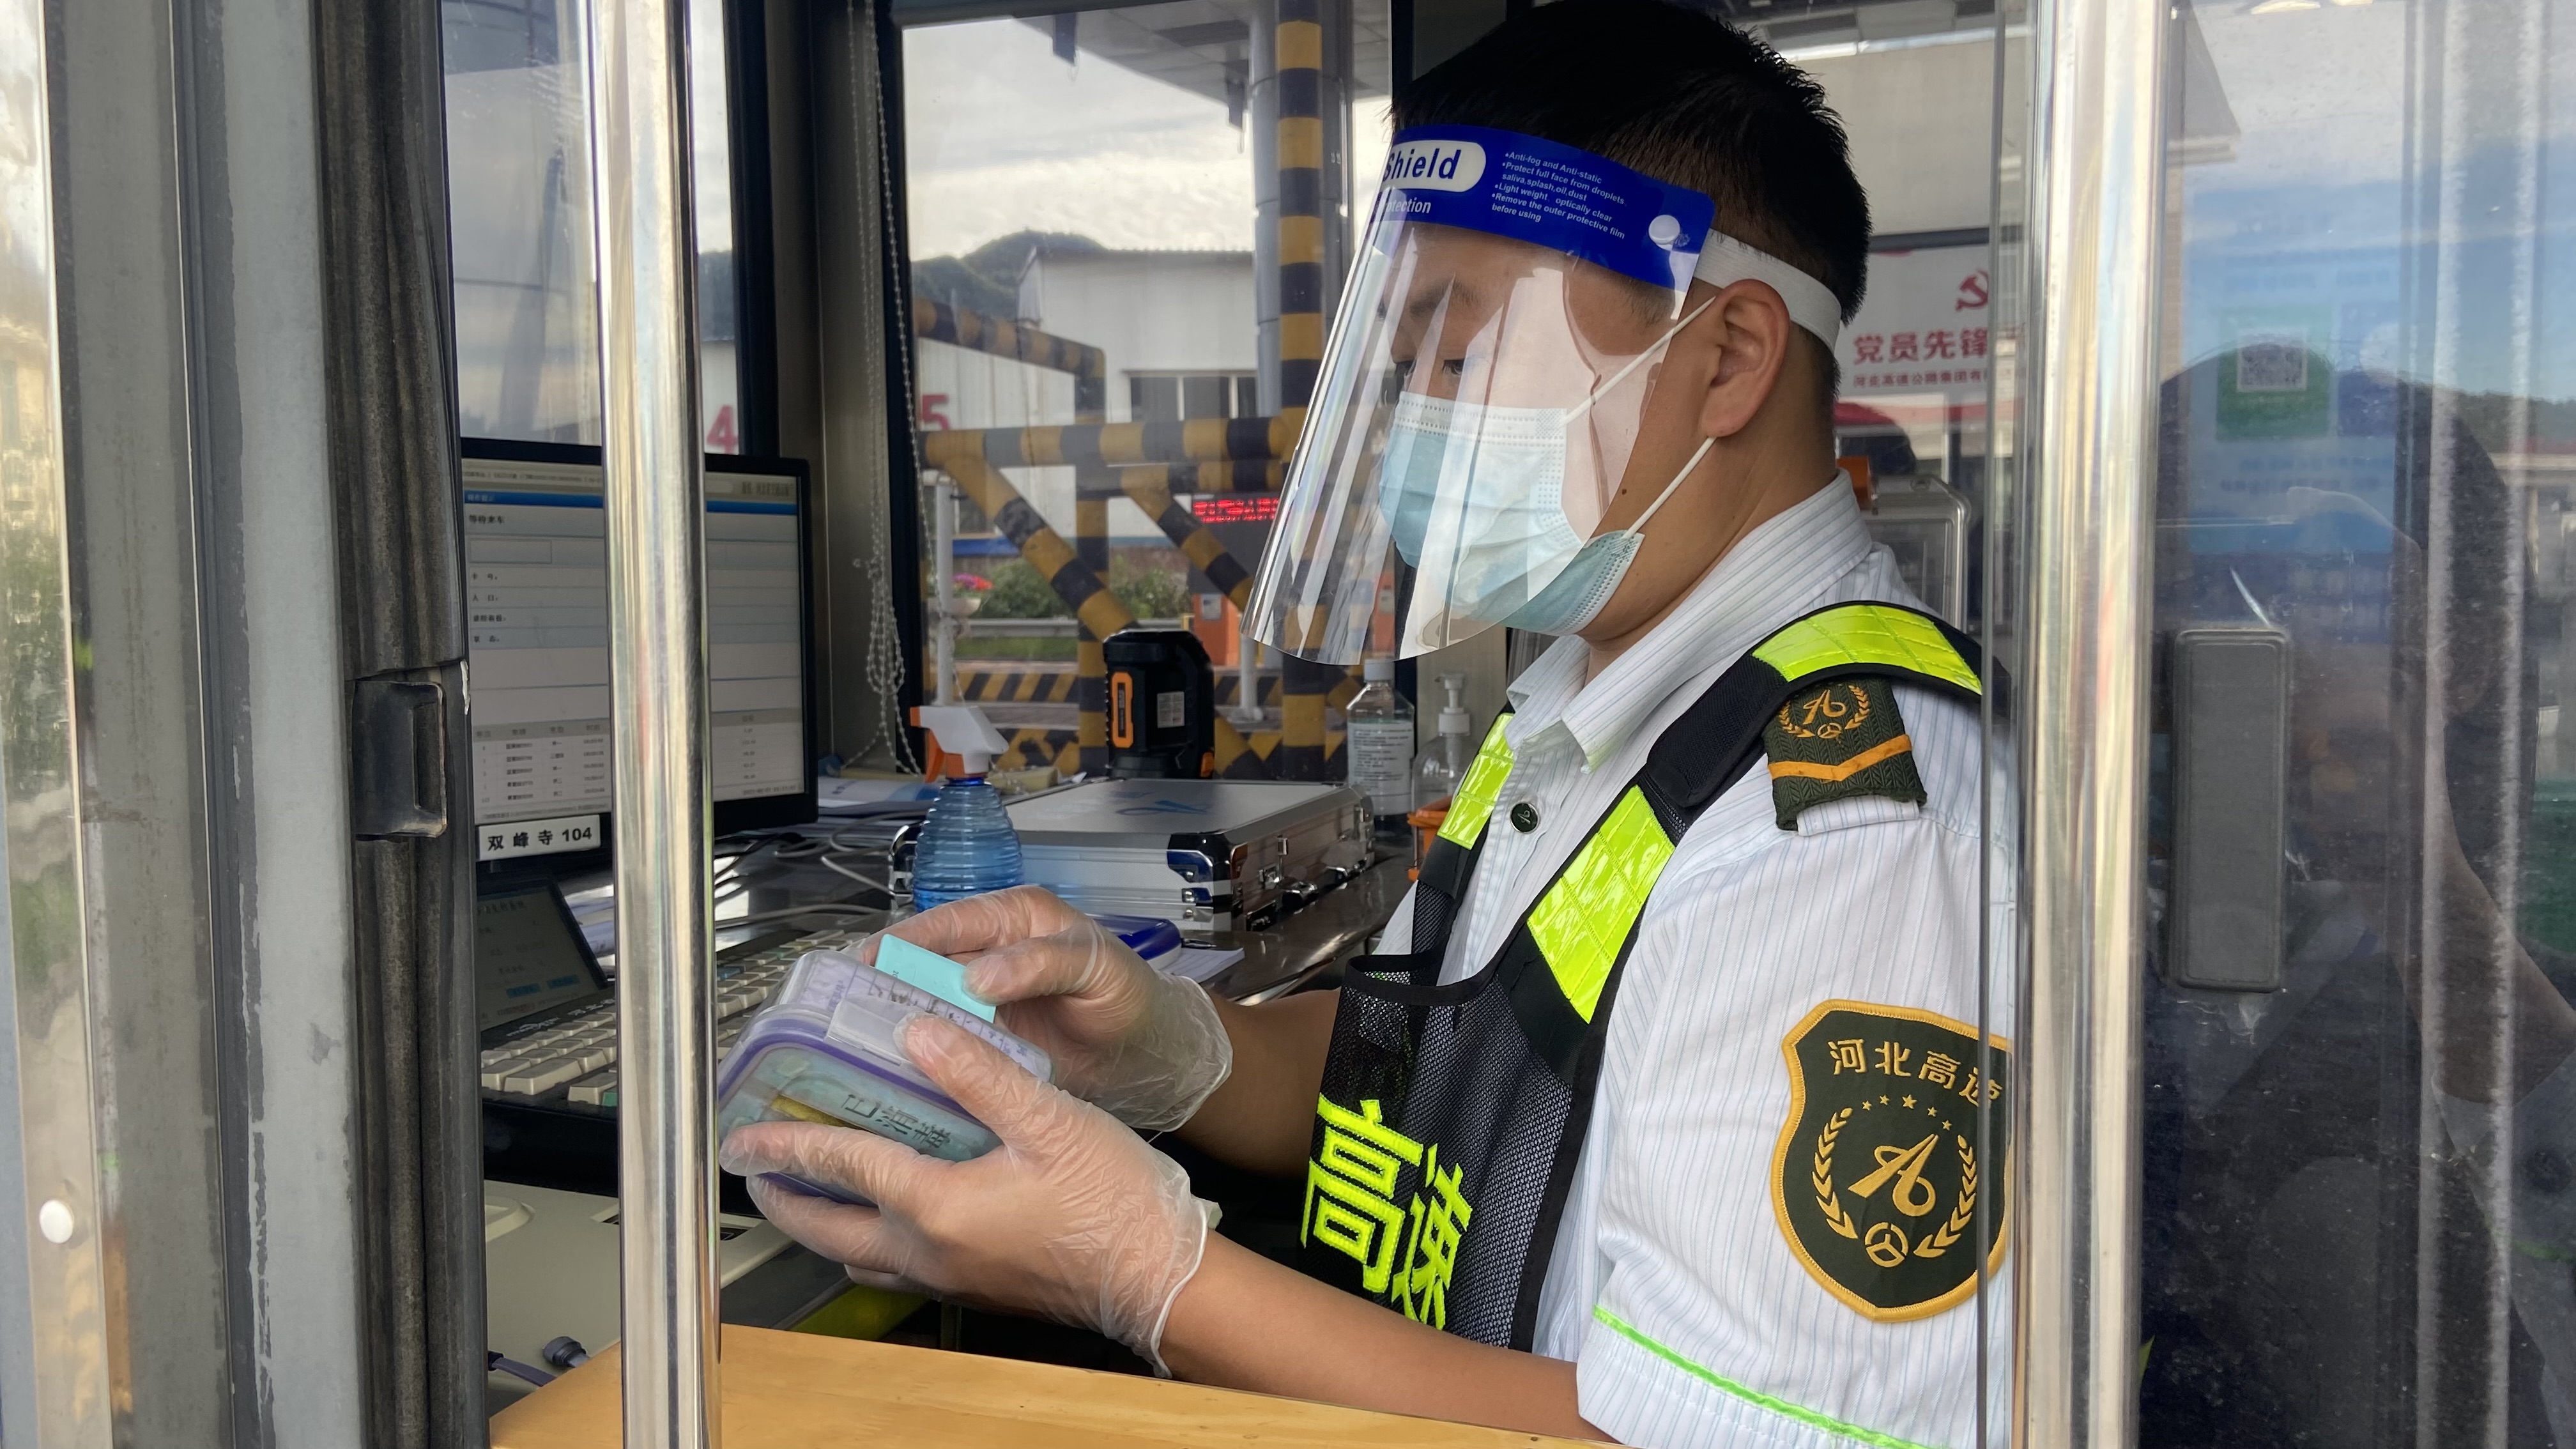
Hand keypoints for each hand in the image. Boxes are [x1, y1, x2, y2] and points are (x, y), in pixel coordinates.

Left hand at [720, 1014, 1214, 1372]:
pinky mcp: (973, 1289)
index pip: (843, 1165)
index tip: (746, 1133)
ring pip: (857, 1257)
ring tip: (808, 1190)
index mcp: (937, 1205)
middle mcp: (930, 1252)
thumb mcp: (1050, 1120)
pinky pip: (894, 1269)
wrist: (1160, 1276)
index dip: (790, 1142)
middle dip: (783, 1198)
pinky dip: (867, 1241)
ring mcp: (950, 1278)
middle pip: (828, 1229)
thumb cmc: (1115, 1204)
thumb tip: (922, 1031)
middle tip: (755, 1170)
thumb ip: (980, 1073)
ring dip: (821, 1225)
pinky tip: (886, 1215)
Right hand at [868, 886, 1231, 1130]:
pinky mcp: (981, 1042)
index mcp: (1012, 920)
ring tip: (850, 1040)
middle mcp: (987, 955)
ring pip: (923, 1004)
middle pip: (922, 962)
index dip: (906, 940)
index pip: (947, 922)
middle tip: (842, 1007)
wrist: (1150, 1052)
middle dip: (884, 981)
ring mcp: (980, 1001)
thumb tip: (977, 975)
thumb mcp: (1094, 967)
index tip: (868, 961)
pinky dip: (916, 1052)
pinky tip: (889, 1070)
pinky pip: (940, 1042)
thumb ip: (1040, 963)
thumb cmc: (1127, 994)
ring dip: (893, 1020)